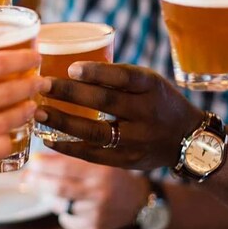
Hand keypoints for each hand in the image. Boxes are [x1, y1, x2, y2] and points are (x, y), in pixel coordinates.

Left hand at [26, 154, 148, 228]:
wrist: (137, 201)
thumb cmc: (113, 175)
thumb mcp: (99, 159)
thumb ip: (71, 157)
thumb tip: (38, 159)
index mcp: (101, 171)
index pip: (66, 167)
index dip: (44, 165)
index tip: (31, 162)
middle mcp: (99, 193)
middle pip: (59, 188)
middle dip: (38, 182)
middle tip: (26, 178)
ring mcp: (96, 213)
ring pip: (60, 205)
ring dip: (50, 197)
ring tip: (53, 189)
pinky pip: (67, 220)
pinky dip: (63, 212)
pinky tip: (71, 204)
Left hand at [35, 63, 201, 170]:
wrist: (188, 139)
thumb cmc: (158, 101)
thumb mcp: (148, 82)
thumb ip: (117, 77)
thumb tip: (67, 68)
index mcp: (151, 86)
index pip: (124, 76)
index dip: (97, 72)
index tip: (71, 68)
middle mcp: (147, 112)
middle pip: (105, 102)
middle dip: (70, 93)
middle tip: (42, 86)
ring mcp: (138, 139)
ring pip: (96, 131)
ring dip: (63, 121)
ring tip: (39, 112)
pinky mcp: (128, 160)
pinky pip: (94, 155)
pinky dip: (69, 147)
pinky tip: (48, 138)